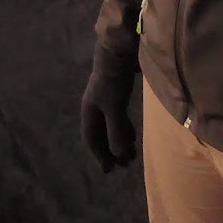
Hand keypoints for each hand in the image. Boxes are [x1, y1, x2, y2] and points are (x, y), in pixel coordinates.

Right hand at [79, 47, 137, 171]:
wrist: (120, 51)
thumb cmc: (114, 81)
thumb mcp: (114, 108)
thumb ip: (116, 132)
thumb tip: (119, 155)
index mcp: (90, 111)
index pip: (92, 138)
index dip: (99, 155)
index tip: (109, 170)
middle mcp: (95, 106)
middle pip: (101, 133)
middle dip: (111, 150)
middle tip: (124, 165)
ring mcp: (106, 99)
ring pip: (111, 125)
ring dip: (119, 140)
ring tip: (131, 154)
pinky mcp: (117, 92)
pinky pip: (119, 117)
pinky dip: (124, 128)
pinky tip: (132, 134)